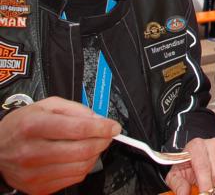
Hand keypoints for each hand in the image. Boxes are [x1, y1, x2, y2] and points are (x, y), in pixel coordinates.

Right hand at [0, 97, 119, 193]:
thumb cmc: (23, 125)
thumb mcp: (47, 105)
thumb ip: (76, 110)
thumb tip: (99, 120)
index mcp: (34, 126)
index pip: (77, 129)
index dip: (102, 128)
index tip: (113, 126)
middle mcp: (32, 151)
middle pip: (82, 150)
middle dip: (102, 141)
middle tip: (106, 135)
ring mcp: (33, 173)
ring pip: (81, 167)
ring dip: (95, 155)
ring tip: (92, 145)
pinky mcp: (37, 187)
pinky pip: (73, 179)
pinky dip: (83, 167)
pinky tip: (79, 158)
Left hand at [165, 138, 214, 194]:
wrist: (196, 158)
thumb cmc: (187, 166)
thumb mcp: (177, 176)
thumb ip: (178, 185)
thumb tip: (184, 193)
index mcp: (197, 146)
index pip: (204, 167)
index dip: (205, 184)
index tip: (205, 193)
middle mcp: (213, 144)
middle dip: (212, 184)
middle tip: (205, 184)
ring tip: (211, 179)